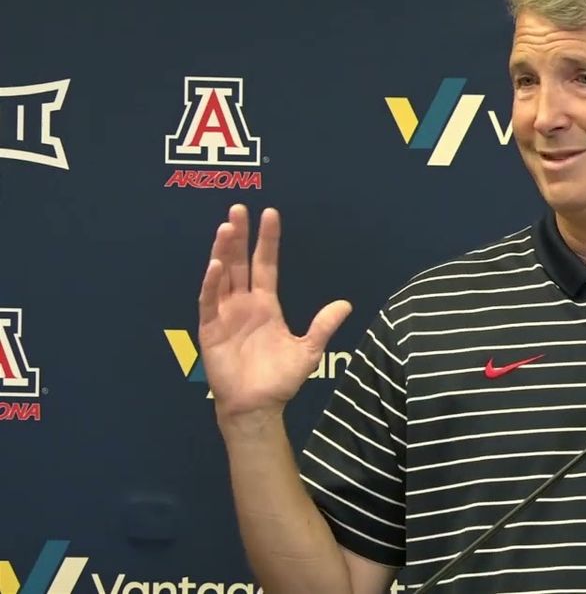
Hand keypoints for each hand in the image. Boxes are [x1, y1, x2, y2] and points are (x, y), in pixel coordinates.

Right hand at [198, 204, 351, 425]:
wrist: (258, 407)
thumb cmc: (280, 380)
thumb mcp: (309, 350)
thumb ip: (323, 325)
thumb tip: (346, 303)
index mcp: (266, 305)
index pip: (265, 264)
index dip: (267, 241)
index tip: (270, 214)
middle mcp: (244, 304)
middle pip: (240, 262)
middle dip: (240, 236)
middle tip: (239, 208)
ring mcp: (225, 315)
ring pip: (222, 276)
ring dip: (222, 252)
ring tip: (227, 227)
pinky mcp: (210, 329)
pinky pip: (209, 302)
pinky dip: (211, 284)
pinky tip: (215, 265)